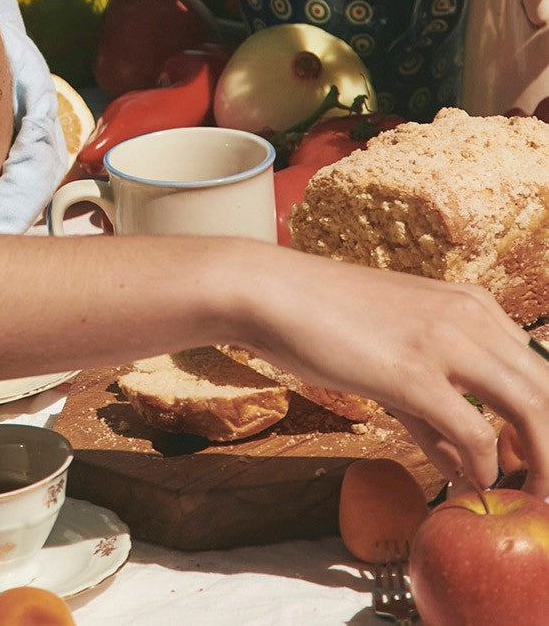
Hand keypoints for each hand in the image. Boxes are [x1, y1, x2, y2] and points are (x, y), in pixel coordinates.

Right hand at [240, 252, 548, 494]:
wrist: (268, 291)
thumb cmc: (320, 317)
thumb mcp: (393, 352)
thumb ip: (435, 407)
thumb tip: (468, 464)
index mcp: (470, 303)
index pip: (538, 369)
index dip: (545, 424)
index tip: (532, 461)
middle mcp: (470, 316)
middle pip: (547, 390)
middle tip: (541, 489)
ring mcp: (445, 341)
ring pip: (533, 410)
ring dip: (541, 465)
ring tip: (528, 497)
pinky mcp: (414, 373)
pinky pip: (477, 434)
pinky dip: (484, 468)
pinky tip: (470, 483)